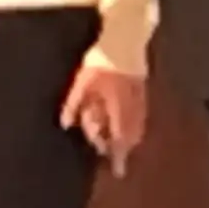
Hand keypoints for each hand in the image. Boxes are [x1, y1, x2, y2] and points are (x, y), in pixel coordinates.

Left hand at [60, 59, 147, 176]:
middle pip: (131, 135)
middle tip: (114, 158)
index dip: (119, 155)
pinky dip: (135, 126)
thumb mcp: (82, 81)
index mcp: (118, 106)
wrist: (125, 37)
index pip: (120, 138)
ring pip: (138, 126)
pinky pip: (141, 116)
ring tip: (119, 145)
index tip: (119, 171)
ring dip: (129, 138)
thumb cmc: (101, 59)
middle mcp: (133, 106)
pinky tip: (128, 125)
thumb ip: (74, 104)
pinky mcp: (143, 90)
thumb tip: (65, 124)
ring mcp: (141, 98)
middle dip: (123, 148)